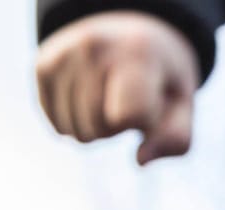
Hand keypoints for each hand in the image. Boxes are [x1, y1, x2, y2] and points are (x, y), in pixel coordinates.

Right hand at [36, 12, 200, 164]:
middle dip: (117, 126)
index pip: (129, 116)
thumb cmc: (160, 78)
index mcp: (136, 52)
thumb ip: (175, 138)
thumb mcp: (181, 104)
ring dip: (94, 127)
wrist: (130, 33)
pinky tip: (88, 97)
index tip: (152, 100)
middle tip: (127, 97)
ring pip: (74, 132)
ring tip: (107, 96)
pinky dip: (75, 122)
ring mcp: (63, 54)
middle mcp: (93, 46)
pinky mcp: (42, 66)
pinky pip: (58, 127)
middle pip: (98, 129)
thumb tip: (140, 160)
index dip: (144, 122)